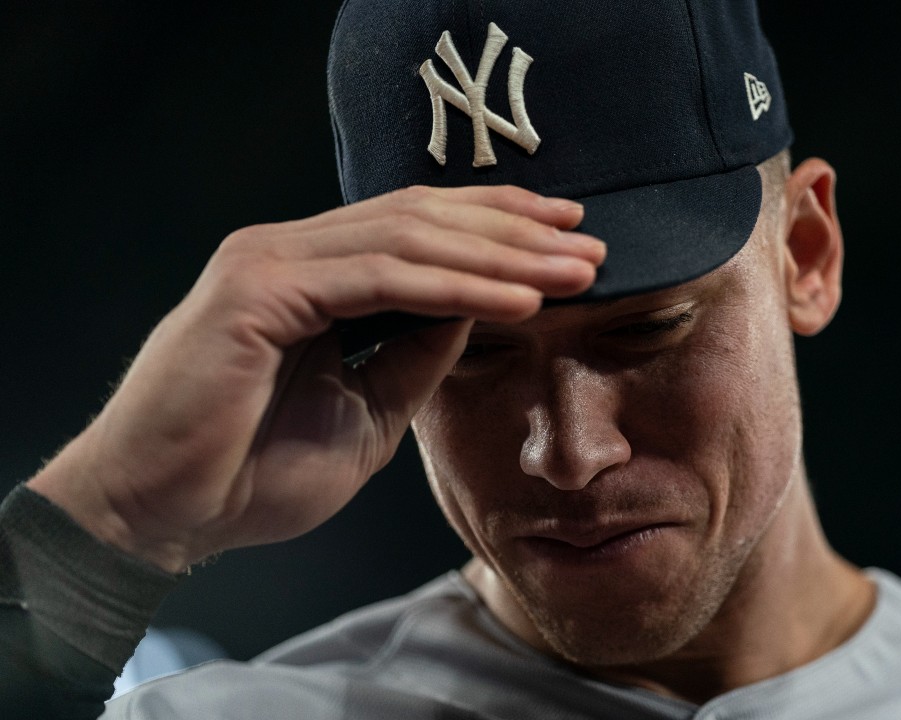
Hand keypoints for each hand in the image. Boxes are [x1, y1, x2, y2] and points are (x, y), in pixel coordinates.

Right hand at [27, 185, 602, 571]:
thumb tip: (480, 309)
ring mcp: (270, 260)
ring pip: (408, 238)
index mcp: (313, 271)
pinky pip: (380, 279)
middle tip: (591, 244)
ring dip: (500, 254)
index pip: (418, 226)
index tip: (568, 237)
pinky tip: (517, 299)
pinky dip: (455, 287)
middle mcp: (290, 249)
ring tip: (572, 269)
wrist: (160, 518)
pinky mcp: (258, 289)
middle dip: (514, 231)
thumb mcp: (369, 411)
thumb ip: (417, 355)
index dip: (496, 224)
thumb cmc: (251, 473)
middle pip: (422, 218)